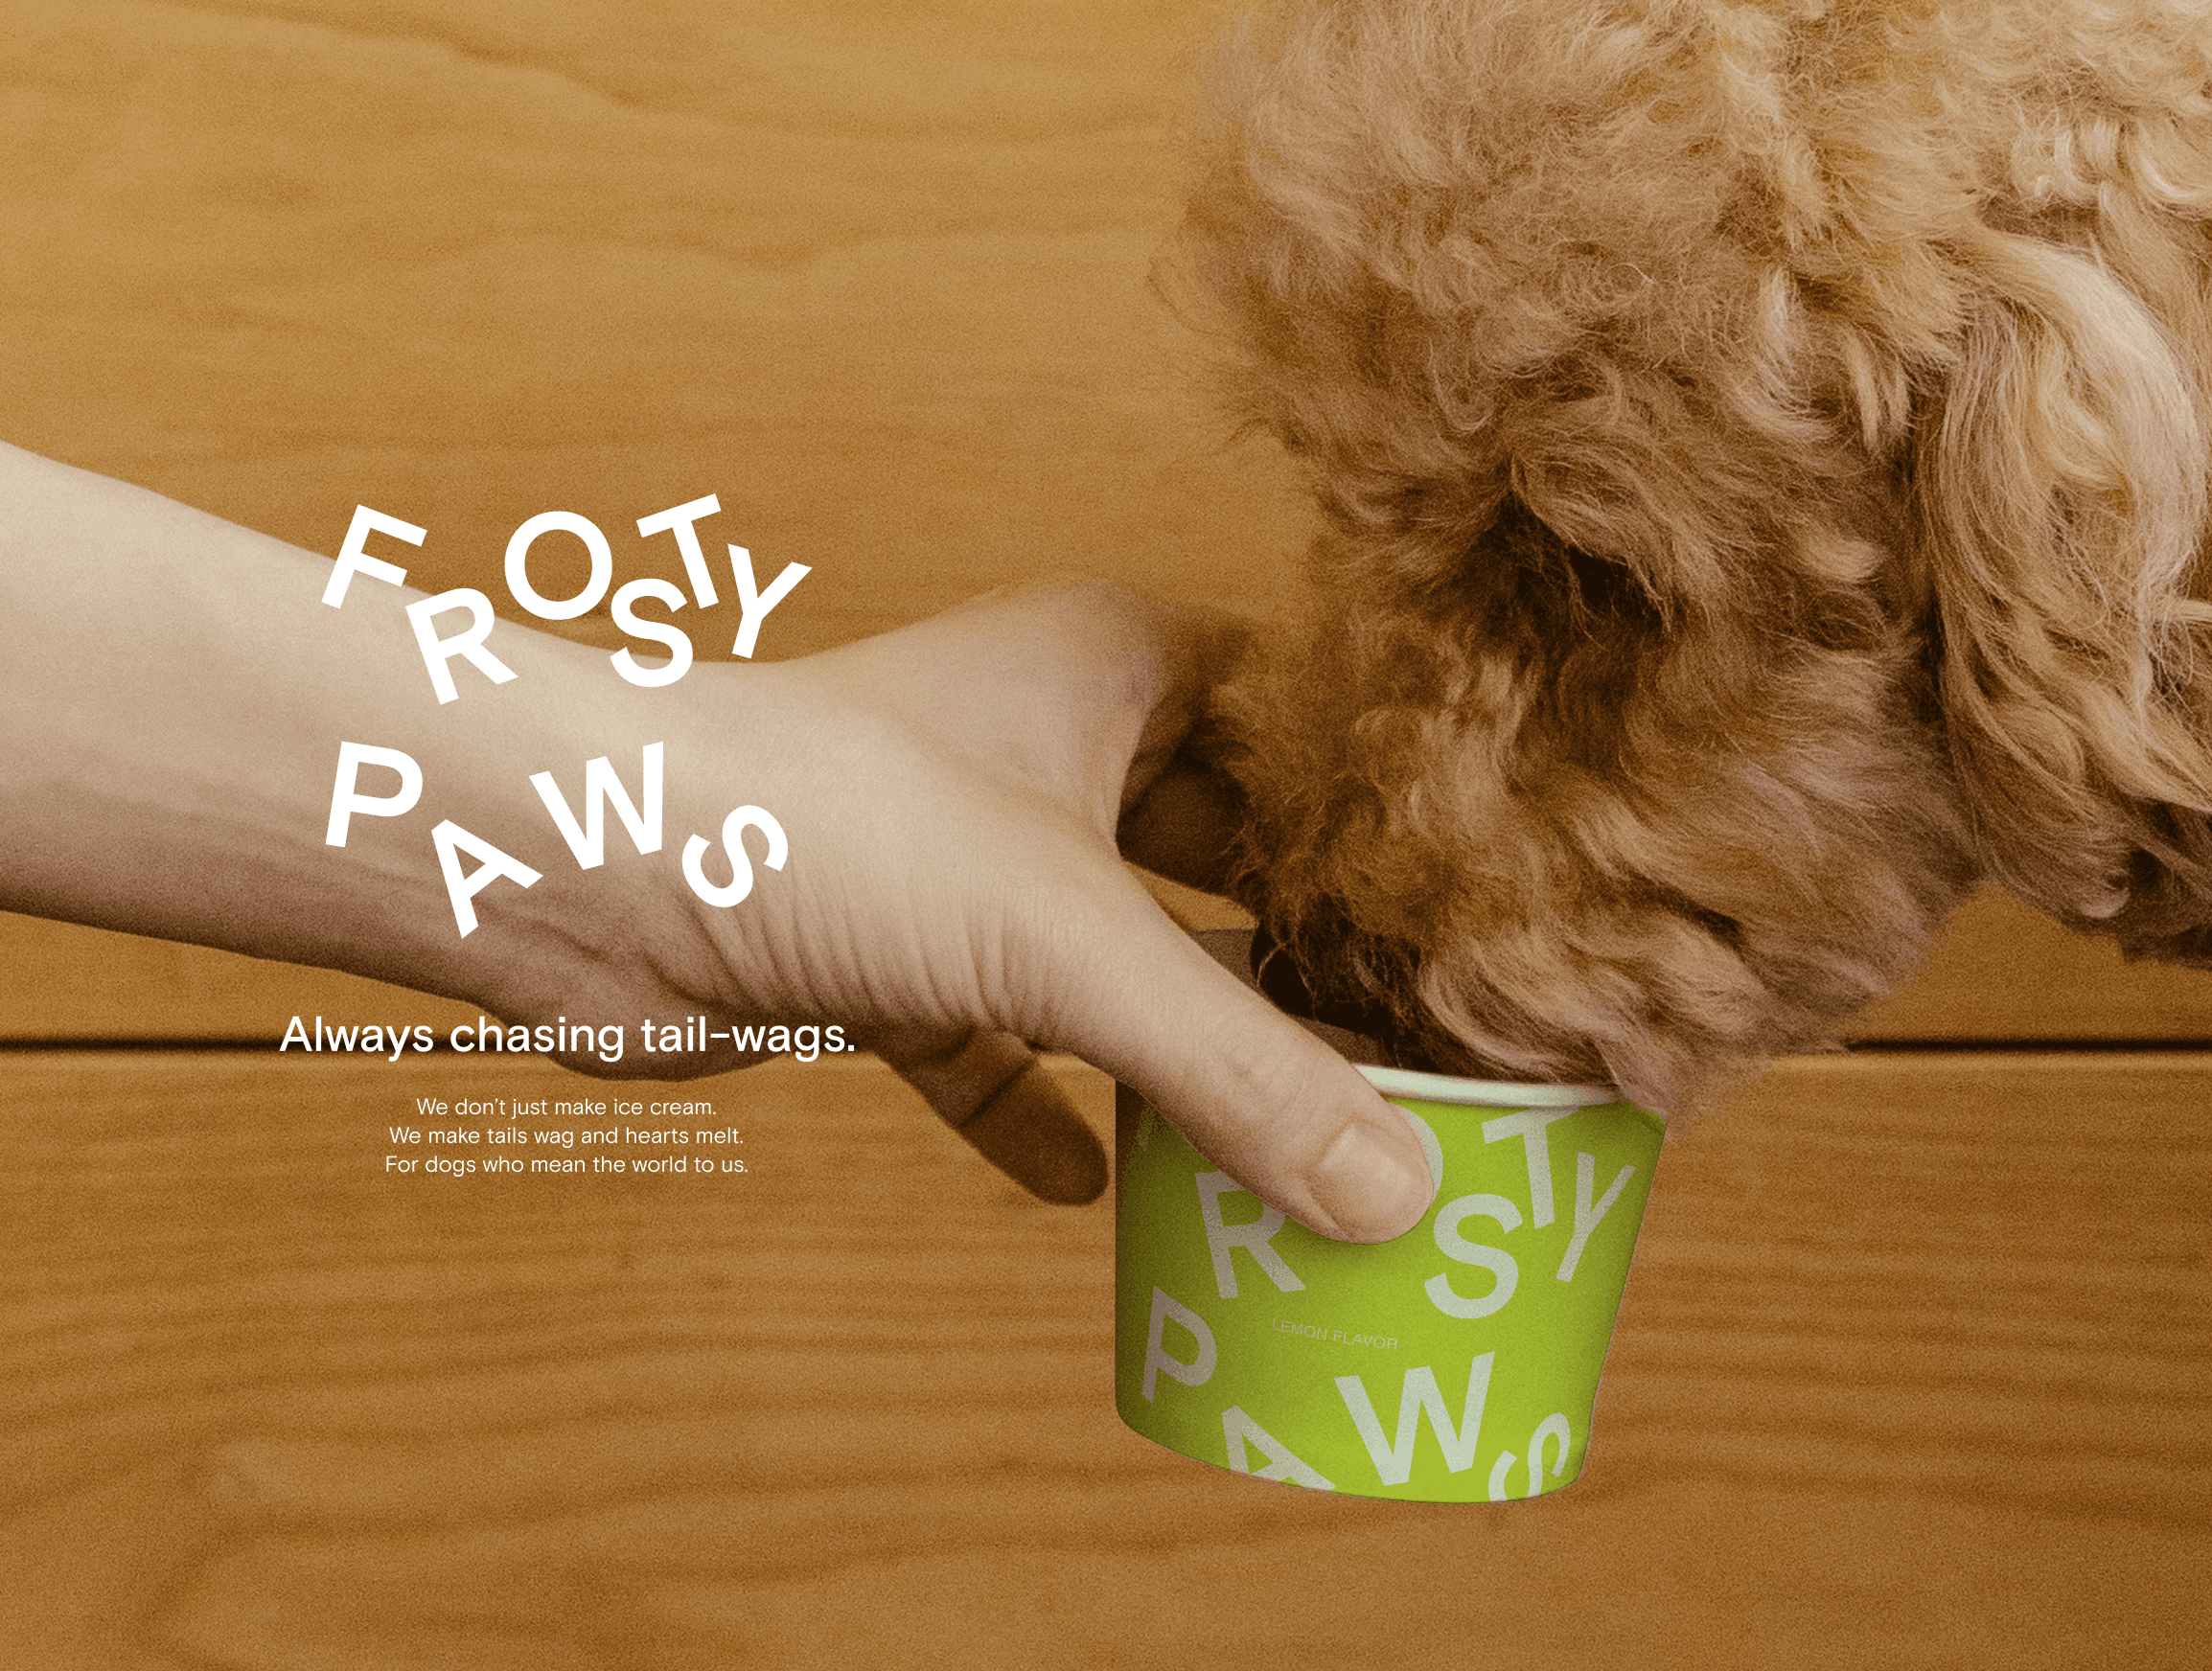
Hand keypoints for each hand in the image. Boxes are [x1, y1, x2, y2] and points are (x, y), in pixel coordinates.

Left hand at [609, 582, 1436, 1241]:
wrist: (570, 863)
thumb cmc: (812, 819)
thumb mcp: (1067, 940)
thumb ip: (1241, 1068)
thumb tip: (1396, 1193)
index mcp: (1116, 669)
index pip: (1305, 733)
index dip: (1391, 823)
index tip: (1483, 922)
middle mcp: (1048, 751)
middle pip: (1222, 862)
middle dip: (1302, 959)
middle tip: (1414, 1053)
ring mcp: (962, 860)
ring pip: (1111, 963)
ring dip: (1179, 1048)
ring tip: (1290, 1136)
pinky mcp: (884, 957)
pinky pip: (993, 1045)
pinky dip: (1039, 1109)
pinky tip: (1091, 1190)